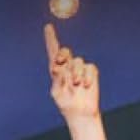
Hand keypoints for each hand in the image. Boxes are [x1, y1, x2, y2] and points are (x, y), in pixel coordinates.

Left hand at [44, 24, 106, 139]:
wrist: (81, 112)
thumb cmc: (66, 103)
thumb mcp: (57, 93)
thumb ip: (57, 80)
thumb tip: (57, 67)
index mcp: (56, 70)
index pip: (53, 52)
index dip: (51, 39)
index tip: (48, 27)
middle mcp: (67, 66)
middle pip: (65, 51)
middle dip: (63, 55)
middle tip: (60, 63)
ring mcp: (80, 68)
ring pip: (77, 61)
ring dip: (76, 73)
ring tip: (76, 85)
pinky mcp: (91, 72)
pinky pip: (89, 67)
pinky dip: (87, 77)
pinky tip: (86, 86)